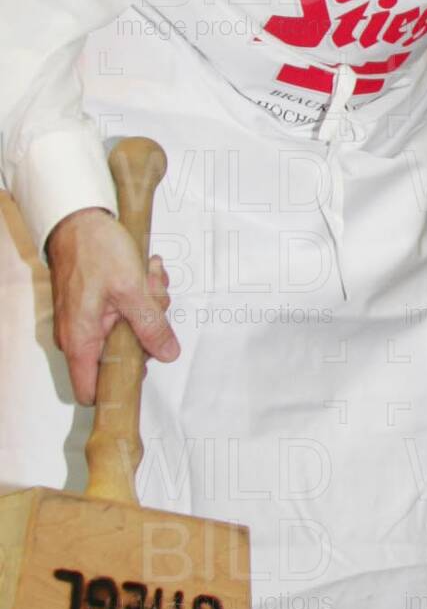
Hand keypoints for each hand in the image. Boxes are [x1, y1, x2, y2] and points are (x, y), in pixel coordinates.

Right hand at [45, 207, 178, 405]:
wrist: (78, 217)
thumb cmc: (96, 249)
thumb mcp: (132, 290)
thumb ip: (151, 326)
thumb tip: (166, 354)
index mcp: (81, 340)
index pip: (91, 391)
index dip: (118, 388)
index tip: (144, 370)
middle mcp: (78, 336)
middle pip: (120, 357)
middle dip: (146, 330)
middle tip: (155, 299)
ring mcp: (86, 320)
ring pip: (127, 330)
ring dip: (147, 306)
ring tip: (151, 277)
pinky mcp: (95, 305)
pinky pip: (123, 312)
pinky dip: (139, 295)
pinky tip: (146, 274)